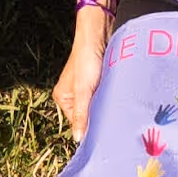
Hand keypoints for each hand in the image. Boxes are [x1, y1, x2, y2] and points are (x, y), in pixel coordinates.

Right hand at [54, 5, 113, 134]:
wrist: (98, 37)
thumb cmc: (87, 62)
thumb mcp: (83, 92)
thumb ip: (81, 116)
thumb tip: (78, 139)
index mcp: (62, 98)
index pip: (76, 122)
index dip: (89, 127)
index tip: (103, 134)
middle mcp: (71, 95)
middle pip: (86, 115)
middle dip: (97, 117)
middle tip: (110, 123)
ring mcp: (84, 89)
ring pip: (95, 106)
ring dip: (103, 108)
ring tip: (113, 111)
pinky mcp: (96, 82)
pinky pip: (101, 97)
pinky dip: (107, 99)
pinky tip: (115, 101)